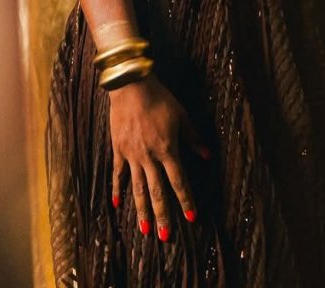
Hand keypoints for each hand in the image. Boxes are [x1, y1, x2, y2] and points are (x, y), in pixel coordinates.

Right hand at [108, 72, 208, 240]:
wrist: (131, 86)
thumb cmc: (160, 99)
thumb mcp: (182, 116)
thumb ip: (193, 138)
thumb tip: (208, 156)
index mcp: (168, 150)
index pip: (179, 181)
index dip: (185, 200)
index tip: (191, 218)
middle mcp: (150, 157)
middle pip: (157, 192)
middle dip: (163, 216)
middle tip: (166, 237)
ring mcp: (132, 155)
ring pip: (138, 189)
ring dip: (142, 211)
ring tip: (145, 231)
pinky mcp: (119, 150)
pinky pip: (118, 173)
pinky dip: (118, 189)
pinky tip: (117, 204)